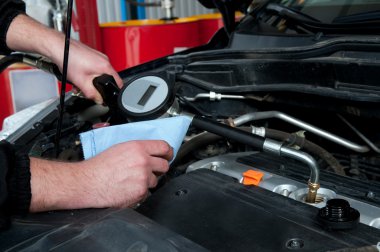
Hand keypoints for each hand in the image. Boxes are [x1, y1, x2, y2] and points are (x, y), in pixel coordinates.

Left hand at [6, 14, 122, 103]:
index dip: (113, 92)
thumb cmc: (68, 60)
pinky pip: (94, 68)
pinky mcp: (92, 55)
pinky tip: (79, 75)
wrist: (59, 47)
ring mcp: (98, 56)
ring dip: (91, 81)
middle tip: (87, 90)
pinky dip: (88, 73)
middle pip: (107, 79)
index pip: (118, 83)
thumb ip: (92, 94)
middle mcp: (104, 60)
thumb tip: (99, 100)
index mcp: (105, 66)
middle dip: (97, 87)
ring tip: (80, 82)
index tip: (106, 97)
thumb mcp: (82, 83)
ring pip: (99, 74)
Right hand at [82, 140, 172, 207]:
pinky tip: (128, 188)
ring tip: (131, 180)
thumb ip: (138, 149)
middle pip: (165, 165)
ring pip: (156, 180)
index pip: (164, 147)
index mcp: (138, 148)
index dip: (168, 152)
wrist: (87, 182)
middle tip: (151, 170)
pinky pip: (147, 193)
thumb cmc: (99, 167)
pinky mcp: (141, 192)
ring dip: (147, 181)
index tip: (168, 155)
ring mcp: (143, 178)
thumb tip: (150, 152)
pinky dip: (140, 192)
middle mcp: (143, 162)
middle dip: (159, 168)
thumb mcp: (120, 148)